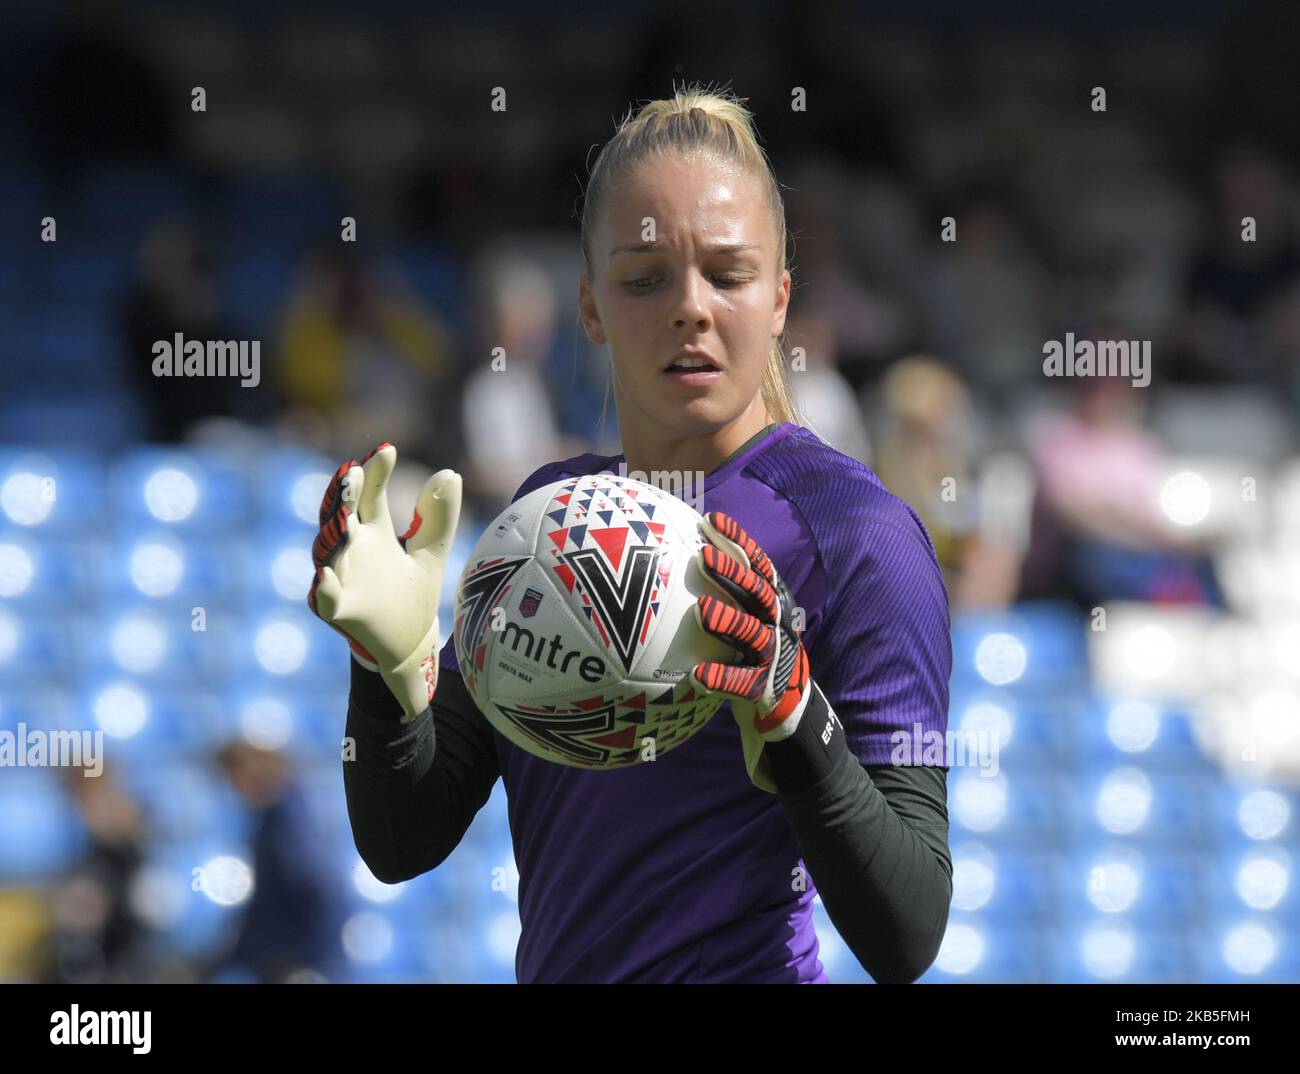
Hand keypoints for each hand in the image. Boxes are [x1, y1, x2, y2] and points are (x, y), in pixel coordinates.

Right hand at [307, 442, 461, 720]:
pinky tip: (325, 575)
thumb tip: (451, 473)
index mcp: (372, 531)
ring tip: (343, 518)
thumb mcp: (432, 552)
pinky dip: (324, 587)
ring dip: (333, 534)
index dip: (374, 471)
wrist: (409, 643)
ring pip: (329, 552)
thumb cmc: (412, 593)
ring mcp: (342, 577)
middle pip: (340, 515)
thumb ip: (440, 518)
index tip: (386, 449)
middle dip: (343, 495)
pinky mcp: (341, 609)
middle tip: (351, 472)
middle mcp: (351, 549)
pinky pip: (327, 597)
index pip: (368, 493)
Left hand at [688, 512, 812, 791]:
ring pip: (753, 634)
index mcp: (773, 606)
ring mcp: (774, 657)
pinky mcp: (765, 689)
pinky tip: (696, 676)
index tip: (712, 520)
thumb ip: (726, 598)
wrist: (789, 711)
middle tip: (703, 555)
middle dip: (733, 572)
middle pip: (758, 592)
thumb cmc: (754, 657)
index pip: (758, 565)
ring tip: (702, 611)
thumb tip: (675, 564)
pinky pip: (741, 683)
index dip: (739, 541)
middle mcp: (777, 625)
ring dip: (729, 621)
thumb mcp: (747, 623)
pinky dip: (721, 678)